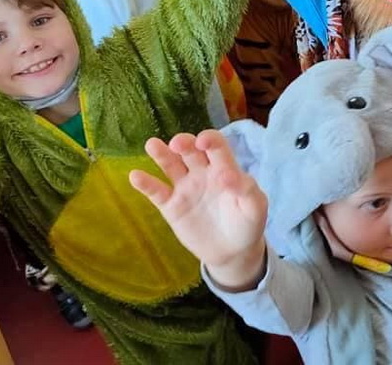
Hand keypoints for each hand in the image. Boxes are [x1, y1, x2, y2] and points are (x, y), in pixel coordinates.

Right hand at [131, 130, 267, 285]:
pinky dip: (146, 183)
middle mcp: (202, 172)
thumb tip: (226, 175)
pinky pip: (157, 192)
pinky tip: (135, 176)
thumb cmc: (248, 222)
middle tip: (177, 144)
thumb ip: (245, 189)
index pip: (216, 145)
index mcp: (224, 167)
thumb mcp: (255, 207)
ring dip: (161, 154)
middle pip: (190, 150)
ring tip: (152, 145)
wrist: (233, 251)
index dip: (209, 139)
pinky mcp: (171, 206)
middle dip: (183, 142)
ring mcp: (185, 187)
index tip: (203, 142)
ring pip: (170, 165)